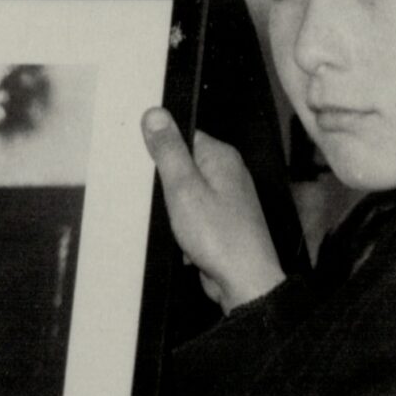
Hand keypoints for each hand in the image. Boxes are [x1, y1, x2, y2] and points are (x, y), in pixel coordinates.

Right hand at [141, 108, 284, 308]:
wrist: (243, 281)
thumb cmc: (220, 236)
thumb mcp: (183, 188)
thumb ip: (168, 150)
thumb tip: (156, 115)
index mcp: (221, 156)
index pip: (182, 136)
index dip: (162, 151)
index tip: (151, 168)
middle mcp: (228, 173)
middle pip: (182, 166)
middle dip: (166, 185)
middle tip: (165, 201)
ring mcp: (227, 198)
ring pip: (185, 194)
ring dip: (174, 210)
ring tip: (177, 222)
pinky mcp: (222, 221)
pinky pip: (192, 216)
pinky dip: (184, 227)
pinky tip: (185, 238)